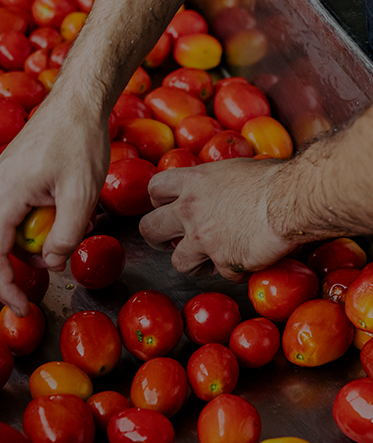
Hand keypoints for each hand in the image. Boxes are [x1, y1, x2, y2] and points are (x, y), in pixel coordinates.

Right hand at [0, 76, 109, 316]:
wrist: (78, 102)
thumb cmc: (81, 141)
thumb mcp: (82, 195)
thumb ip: (65, 235)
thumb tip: (51, 263)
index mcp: (6, 194)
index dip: (5, 286)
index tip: (23, 308)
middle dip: (13, 271)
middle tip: (39, 289)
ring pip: (1, 229)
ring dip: (26, 248)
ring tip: (60, 248)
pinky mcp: (10, 175)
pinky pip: (11, 212)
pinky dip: (29, 227)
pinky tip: (59, 223)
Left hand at [139, 158, 296, 281]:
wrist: (293, 199)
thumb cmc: (274, 179)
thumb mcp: (236, 169)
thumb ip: (218, 183)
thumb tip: (222, 189)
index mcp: (193, 182)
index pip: (155, 189)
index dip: (158, 201)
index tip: (168, 207)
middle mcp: (190, 210)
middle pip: (149, 229)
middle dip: (157, 237)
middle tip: (171, 241)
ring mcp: (203, 238)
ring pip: (177, 262)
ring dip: (193, 262)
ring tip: (211, 258)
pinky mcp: (223, 261)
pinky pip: (221, 273)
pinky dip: (233, 269)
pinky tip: (247, 259)